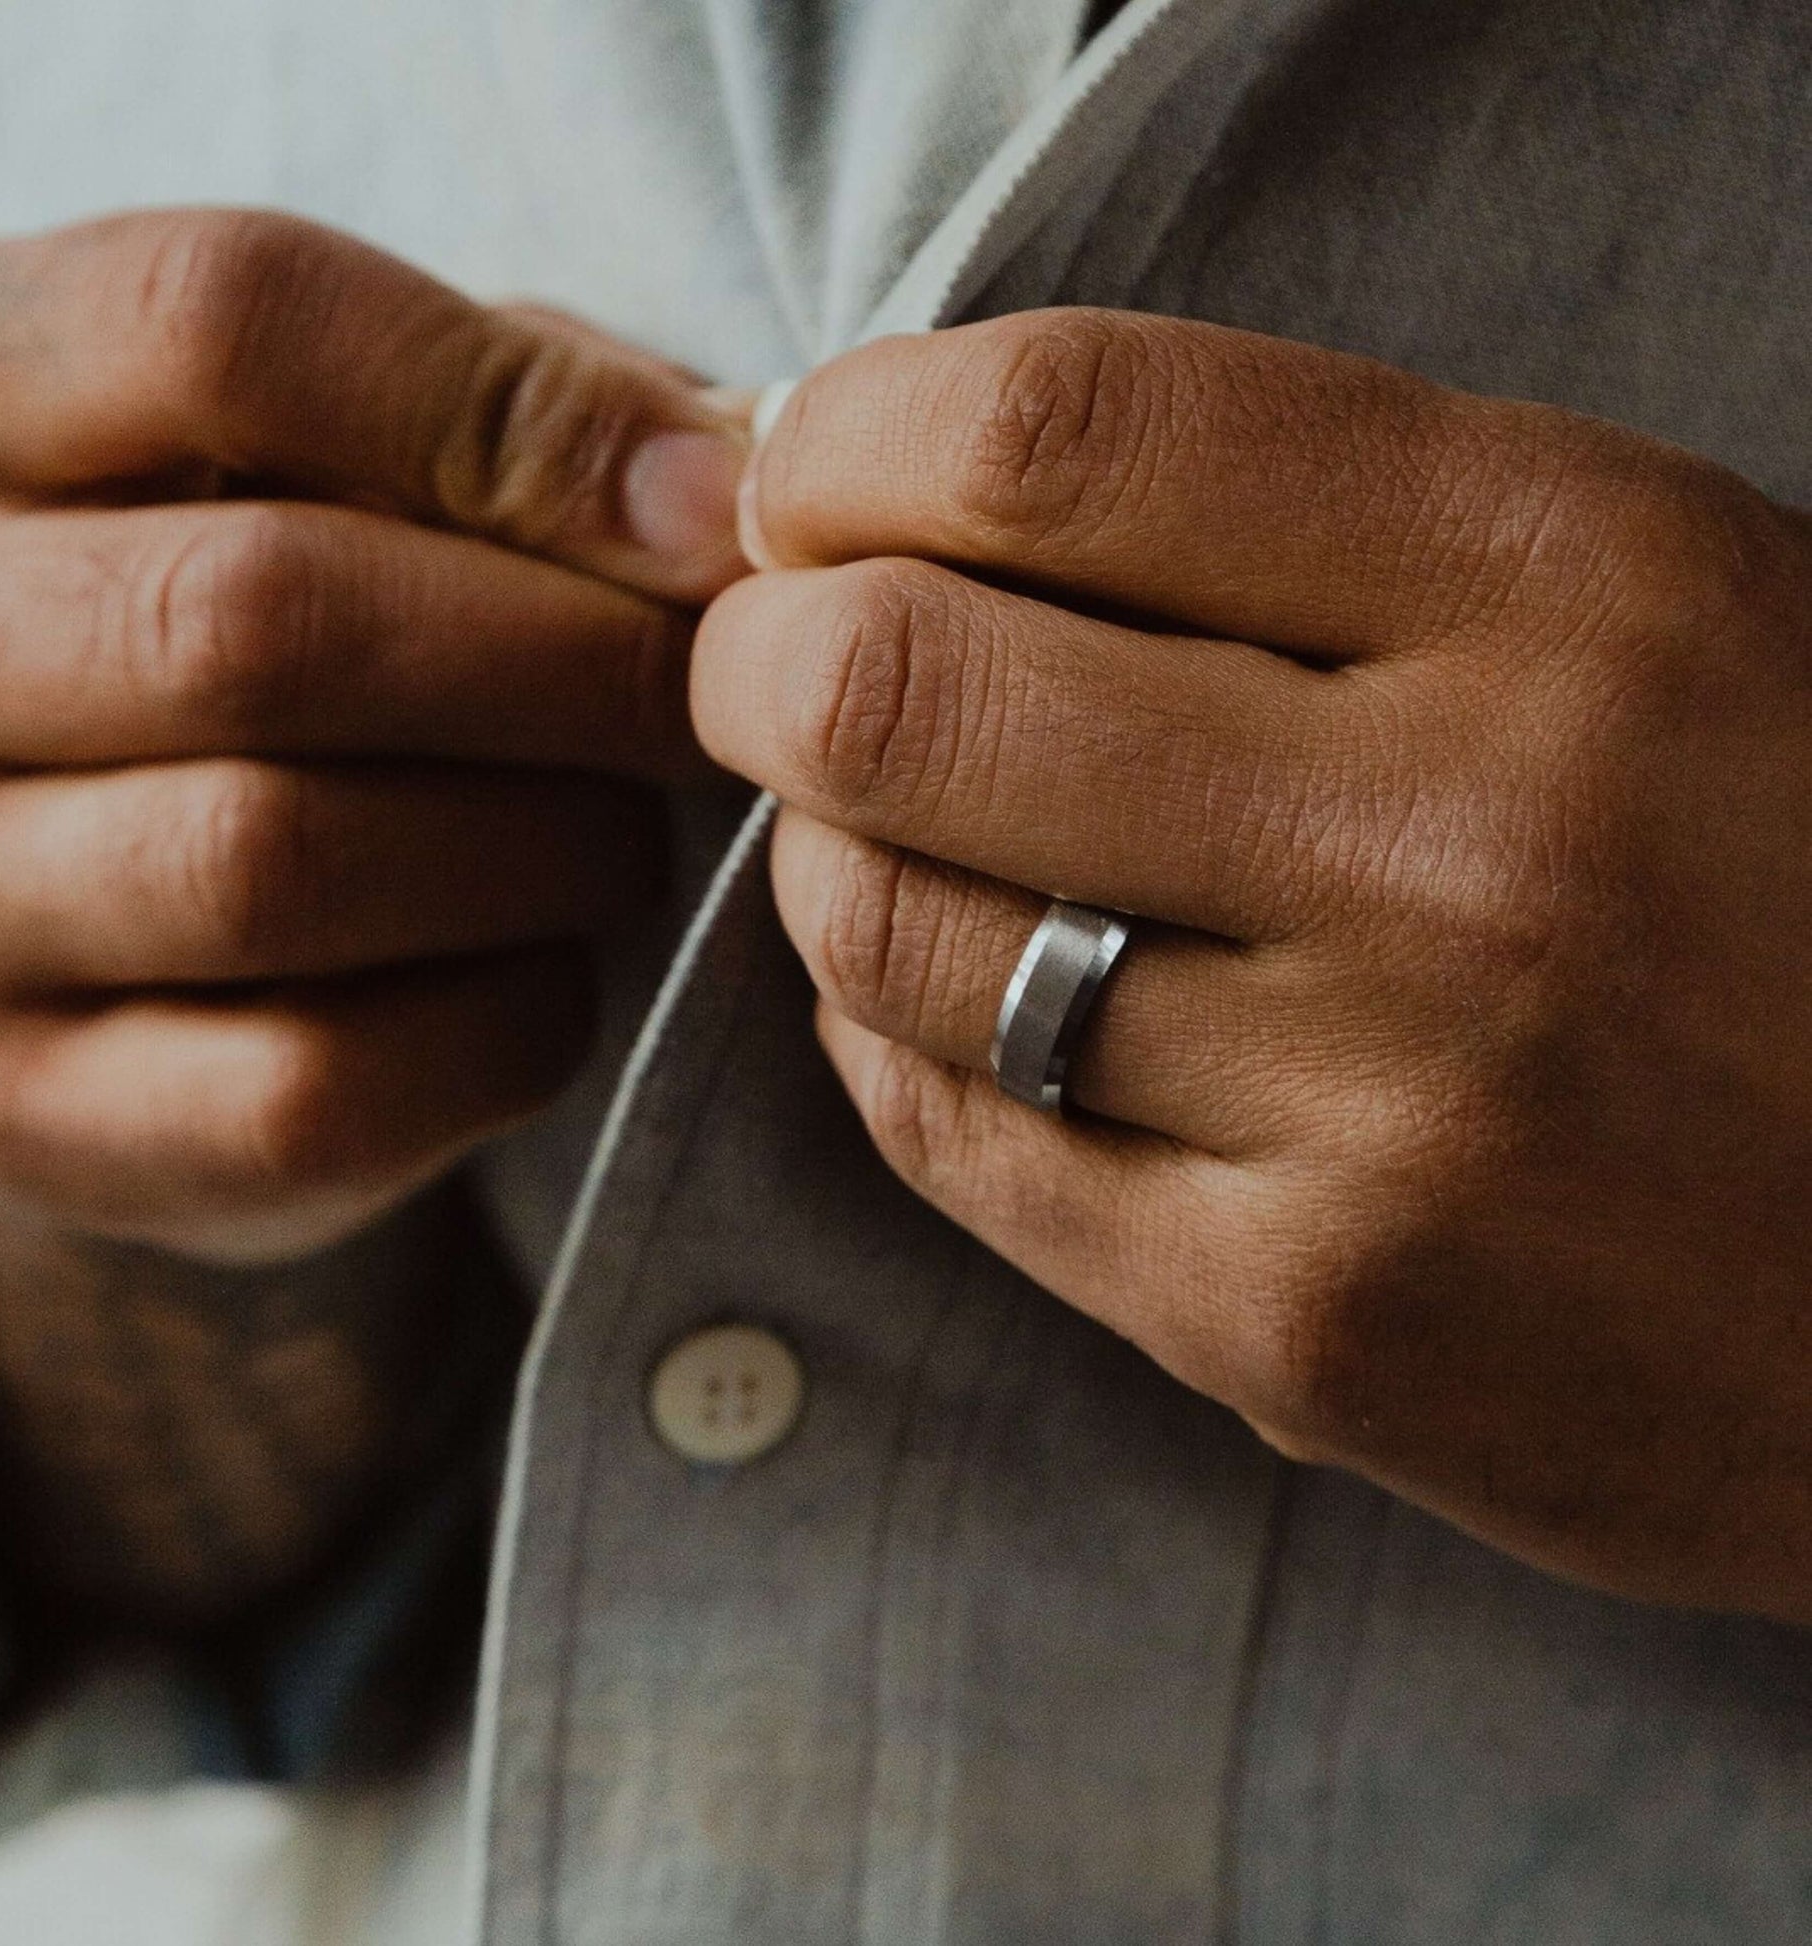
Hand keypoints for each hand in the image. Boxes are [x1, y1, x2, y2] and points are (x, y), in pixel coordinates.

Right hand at [0, 207, 748, 1264]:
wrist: (96, 895)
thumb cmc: (268, 609)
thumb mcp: (345, 448)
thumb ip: (511, 409)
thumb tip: (728, 476)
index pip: (225, 320)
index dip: (518, 409)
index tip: (710, 512)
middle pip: (269, 617)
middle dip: (571, 664)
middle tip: (711, 698)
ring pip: (286, 862)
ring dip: (548, 848)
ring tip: (625, 828)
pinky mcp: (32, 1109)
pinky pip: (319, 1085)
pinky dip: (507, 1021)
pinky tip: (545, 963)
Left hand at [695, 309, 1811, 1619]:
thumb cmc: (1792, 890)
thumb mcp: (1646, 616)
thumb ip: (1312, 537)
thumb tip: (913, 505)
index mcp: (1581, 581)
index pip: (1064, 433)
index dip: (856, 443)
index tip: (812, 485)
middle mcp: (1474, 840)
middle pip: (903, 687)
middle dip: (764, 657)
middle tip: (776, 661)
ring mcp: (1386, 1112)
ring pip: (889, 931)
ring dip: (825, 856)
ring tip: (883, 837)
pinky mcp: (1304, 1325)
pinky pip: (953, 1135)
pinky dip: (889, 1037)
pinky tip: (943, 999)